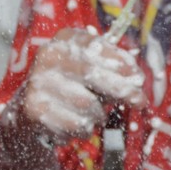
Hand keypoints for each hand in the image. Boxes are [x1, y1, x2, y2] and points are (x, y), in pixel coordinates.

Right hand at [20, 27, 145, 137]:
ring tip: (88, 114)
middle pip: (93, 74)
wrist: (30, 112)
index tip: (138, 77)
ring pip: (88, 104)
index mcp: (63, 40)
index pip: (96, 47)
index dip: (120, 63)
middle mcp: (48, 56)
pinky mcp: (35, 109)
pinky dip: (84, 129)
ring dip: (98, 115)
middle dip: (122, 90)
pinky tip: (73, 123)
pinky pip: (77, 124)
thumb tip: (136, 79)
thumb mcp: (89, 70)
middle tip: (140, 101)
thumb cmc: (71, 87)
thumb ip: (112, 70)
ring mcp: (39, 82)